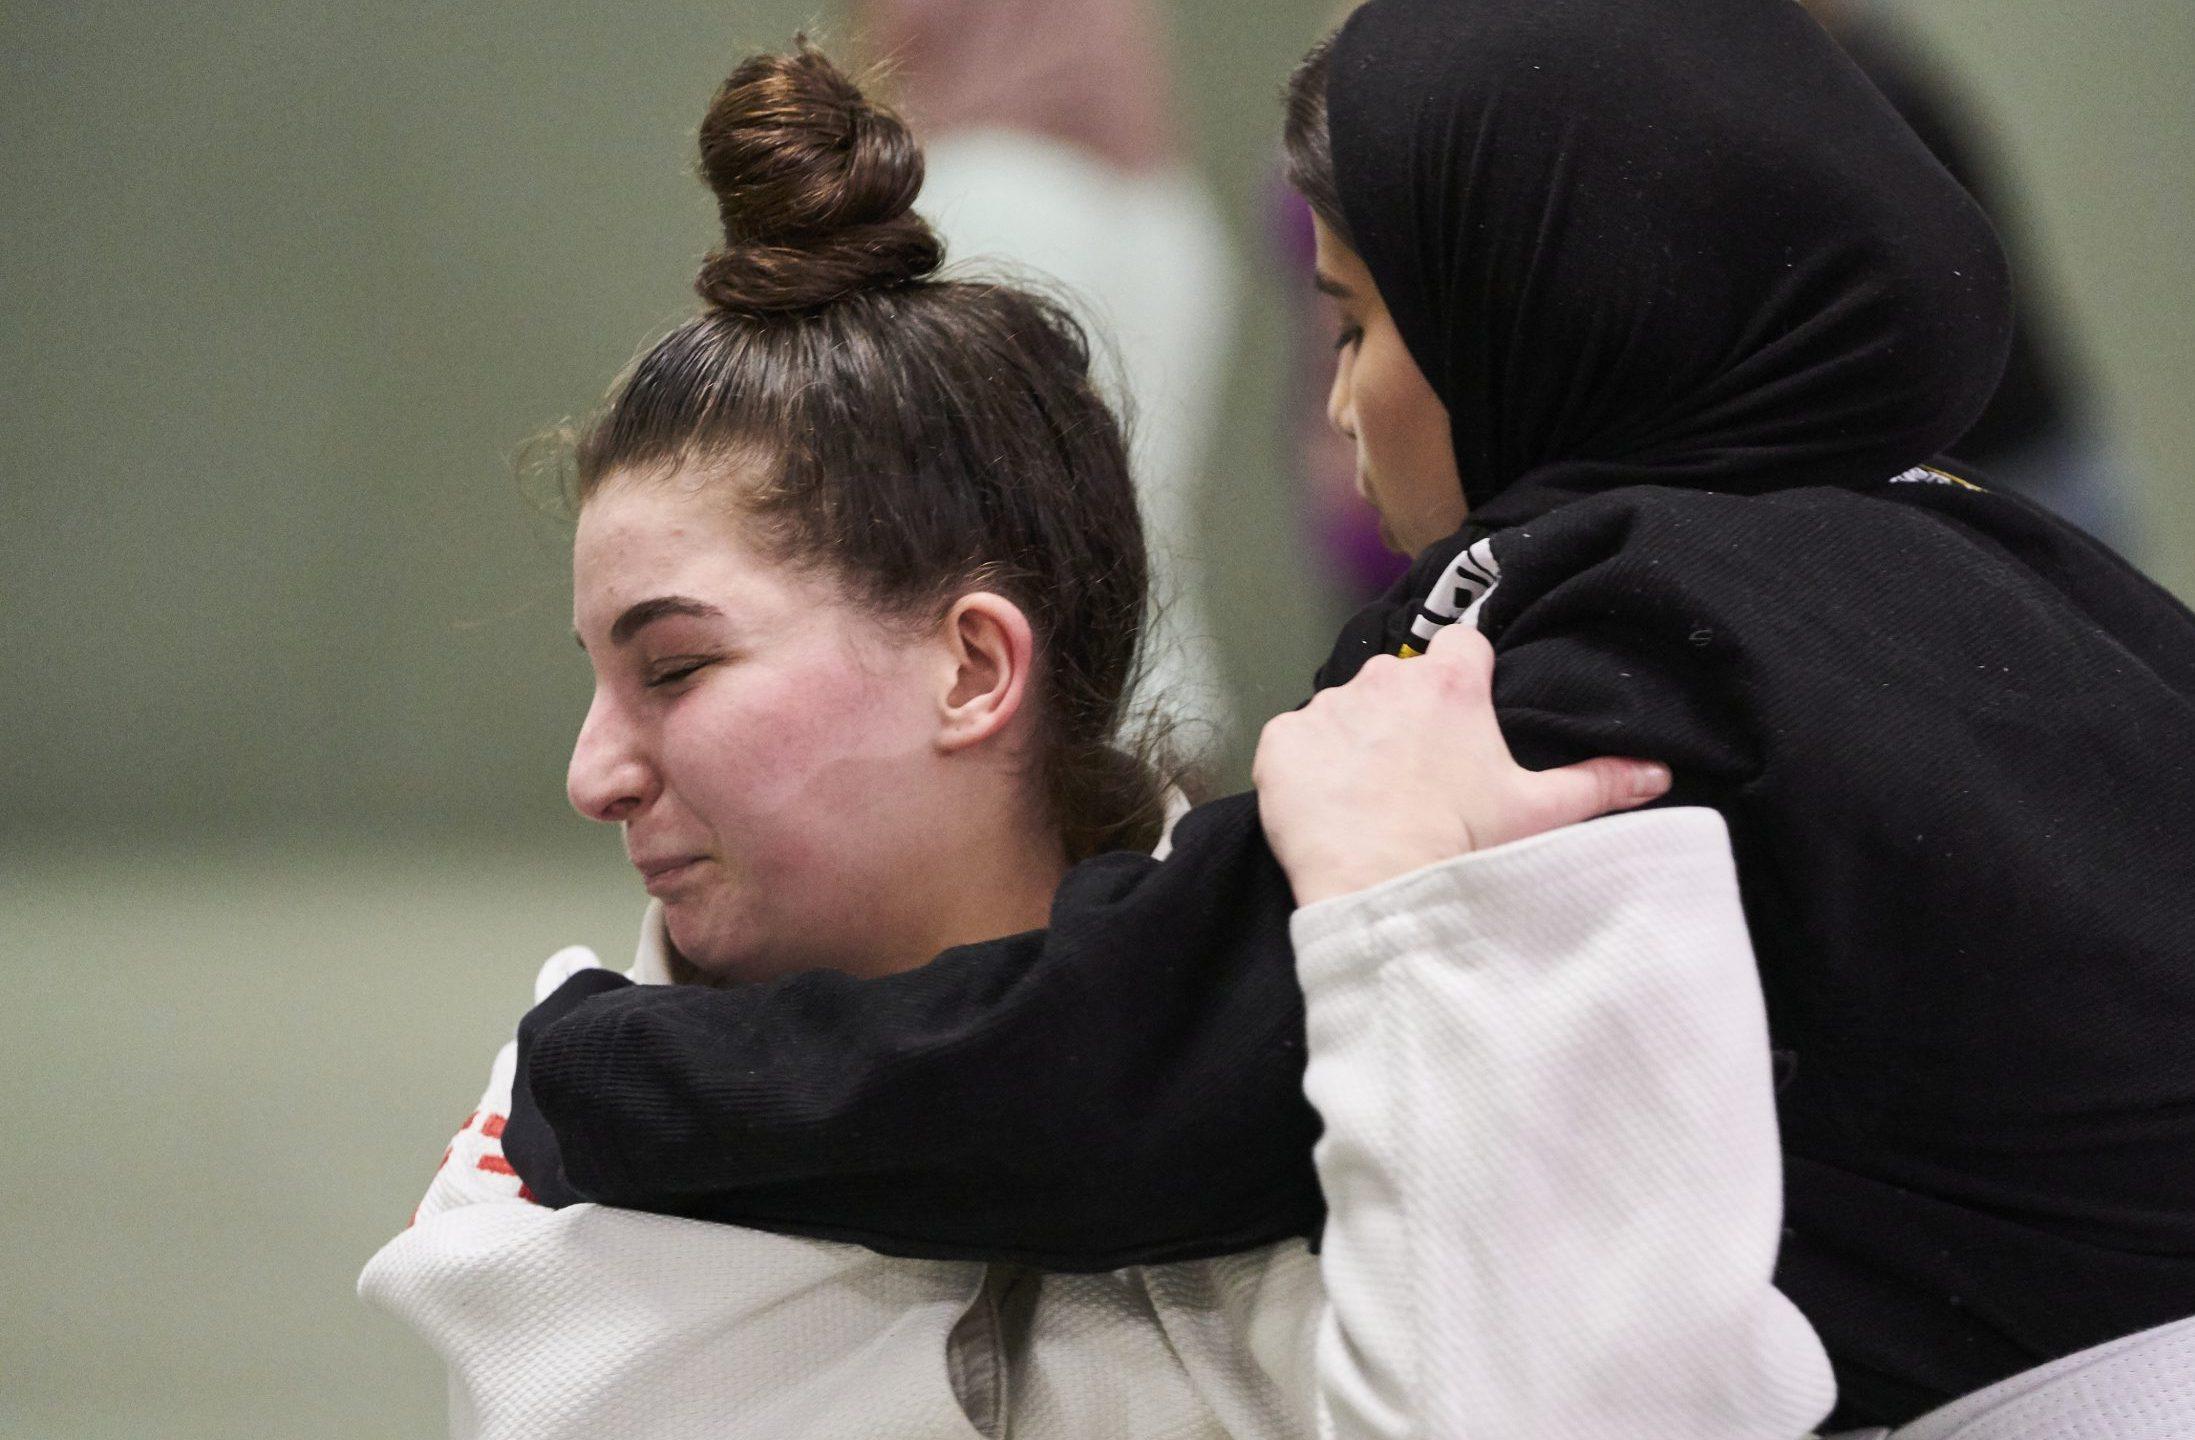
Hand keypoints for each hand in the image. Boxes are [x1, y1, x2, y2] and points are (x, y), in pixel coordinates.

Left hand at [1252, 623, 1670, 904]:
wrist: (1379, 893)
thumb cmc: (1464, 849)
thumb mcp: (1541, 814)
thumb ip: (1601, 782)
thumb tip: (1657, 772)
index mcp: (1451, 683)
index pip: (1462, 648)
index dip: (1466, 681)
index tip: (1465, 719)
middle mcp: (1386, 679)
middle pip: (1400, 681)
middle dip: (1408, 717)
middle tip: (1420, 776)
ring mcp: (1327, 708)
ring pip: (1347, 711)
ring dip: (1357, 742)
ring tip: (1374, 797)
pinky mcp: (1281, 741)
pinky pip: (1295, 741)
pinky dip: (1309, 766)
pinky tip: (1330, 804)